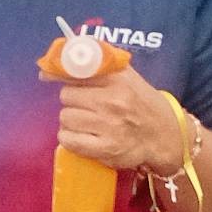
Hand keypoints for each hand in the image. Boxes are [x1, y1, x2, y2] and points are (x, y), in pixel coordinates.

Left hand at [52, 59, 186, 175]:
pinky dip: (70, 139)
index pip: (74, 71)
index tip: (45, 76)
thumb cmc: (141, 103)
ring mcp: (108, 126)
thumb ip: (98, 65)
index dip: (56, 73)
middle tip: (86, 106)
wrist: (165, 135)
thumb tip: (56, 62)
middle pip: (66, 96)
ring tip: (88, 122)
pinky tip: (83, 137)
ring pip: (65, 118)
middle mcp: (112, 101)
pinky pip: (68, 140)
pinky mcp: (105, 149)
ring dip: (72, 121)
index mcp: (117, 79)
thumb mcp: (126, 76)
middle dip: (72, 101)